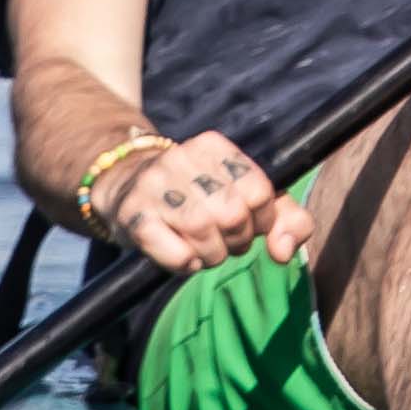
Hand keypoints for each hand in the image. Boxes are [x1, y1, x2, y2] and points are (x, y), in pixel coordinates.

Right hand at [88, 129, 306, 273]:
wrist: (125, 186)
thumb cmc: (199, 196)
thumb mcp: (245, 196)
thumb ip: (285, 218)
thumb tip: (284, 251)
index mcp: (214, 146)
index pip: (259, 190)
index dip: (262, 220)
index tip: (249, 224)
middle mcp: (181, 158)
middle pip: (232, 213)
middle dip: (237, 240)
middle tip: (224, 241)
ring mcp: (153, 185)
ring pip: (202, 231)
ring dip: (212, 254)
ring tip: (204, 250)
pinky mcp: (132, 214)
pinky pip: (173, 252)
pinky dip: (185, 263)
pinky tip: (183, 256)